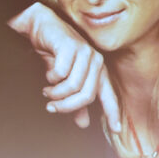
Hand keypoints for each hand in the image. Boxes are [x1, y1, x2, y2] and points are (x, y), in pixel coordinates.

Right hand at [8, 3, 120, 131]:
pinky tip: (48, 73)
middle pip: (86, 96)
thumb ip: (75, 101)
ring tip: (47, 91)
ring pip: (73, 86)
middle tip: (51, 106)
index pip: (108, 96)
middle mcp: (96, 62)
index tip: (116, 130)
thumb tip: (83, 123)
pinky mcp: (72, 47)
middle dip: (66, 106)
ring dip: (56, 93)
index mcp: (98, 71)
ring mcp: (85, 52)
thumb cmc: (54, 54)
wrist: (41, 28)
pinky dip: (51, 78)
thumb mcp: (65, 81)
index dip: (113, 113)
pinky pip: (62, 74)